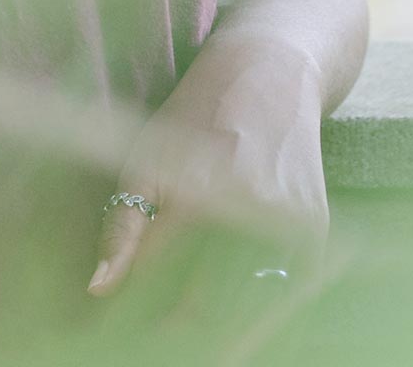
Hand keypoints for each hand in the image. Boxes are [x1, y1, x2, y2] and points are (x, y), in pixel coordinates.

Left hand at [86, 33, 330, 323]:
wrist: (271, 72)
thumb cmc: (194, 115)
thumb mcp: (146, 158)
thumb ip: (122, 227)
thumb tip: (98, 290)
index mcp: (196, 193)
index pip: (161, 287)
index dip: (141, 322)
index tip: (118, 335)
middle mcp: (248, 211)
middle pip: (209, 311)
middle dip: (179, 335)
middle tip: (154, 343)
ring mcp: (288, 223)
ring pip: (251, 311)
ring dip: (222, 334)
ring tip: (191, 341)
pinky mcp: (314, 230)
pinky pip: (286, 293)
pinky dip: (263, 317)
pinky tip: (237, 329)